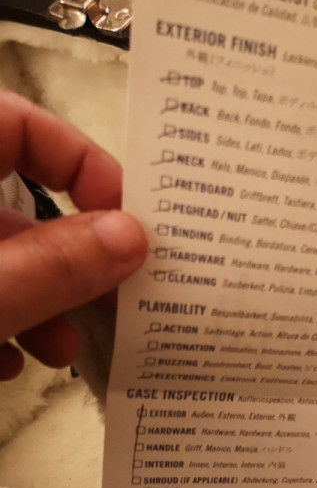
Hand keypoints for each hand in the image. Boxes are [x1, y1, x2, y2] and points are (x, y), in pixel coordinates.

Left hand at [0, 90, 146, 379]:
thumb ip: (56, 265)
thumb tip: (132, 236)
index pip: (25, 123)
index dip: (82, 166)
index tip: (128, 226)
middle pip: (15, 203)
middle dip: (66, 262)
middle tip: (112, 302)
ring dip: (38, 304)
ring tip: (57, 350)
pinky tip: (5, 364)